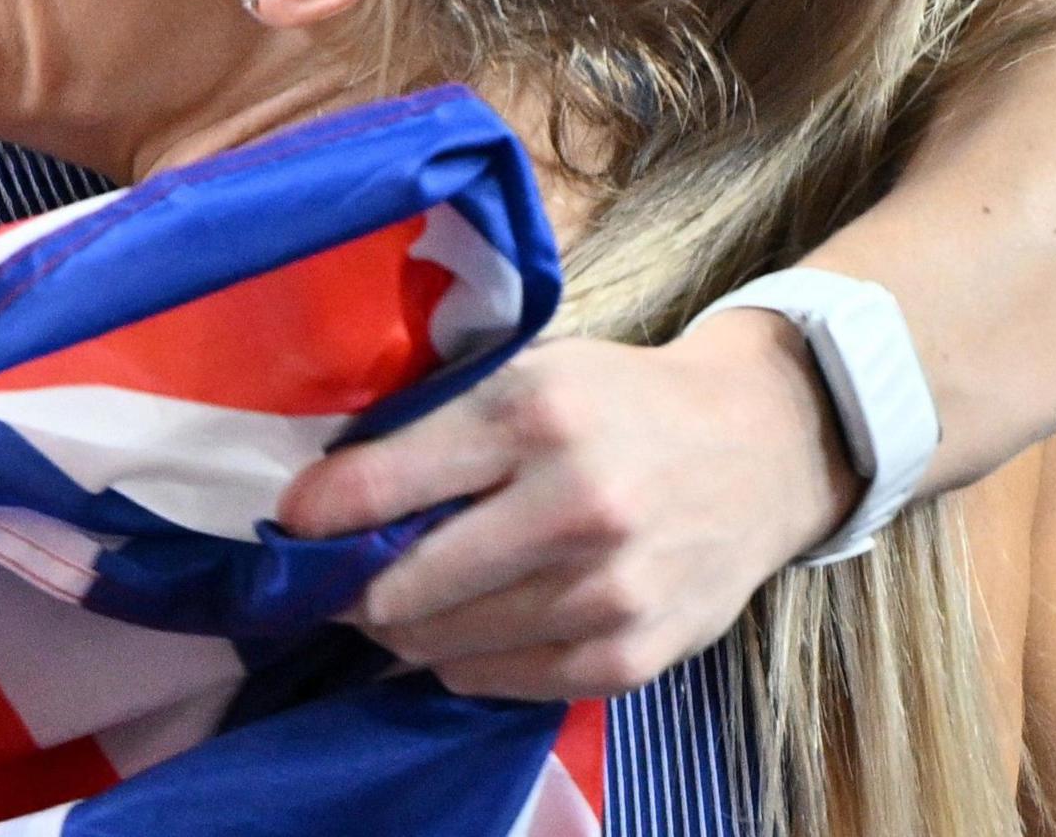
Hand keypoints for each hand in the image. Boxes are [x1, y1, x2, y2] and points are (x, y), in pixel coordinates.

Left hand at [277, 314, 854, 699]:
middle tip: (338, 577)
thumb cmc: (618, 404)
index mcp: (533, 414)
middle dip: (349, 588)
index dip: (313, 515)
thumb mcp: (528, 372)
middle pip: (400, 585)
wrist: (761, 450)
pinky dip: (464, 661)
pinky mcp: (633, 654)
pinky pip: (499, 683)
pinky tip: (470, 627)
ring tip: (402, 600)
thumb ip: (436, 423)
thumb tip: (323, 491)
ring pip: (442, 644)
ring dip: (403, 629)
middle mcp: (573, 505)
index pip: (377, 486)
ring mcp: (608, 590)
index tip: (294, 523)